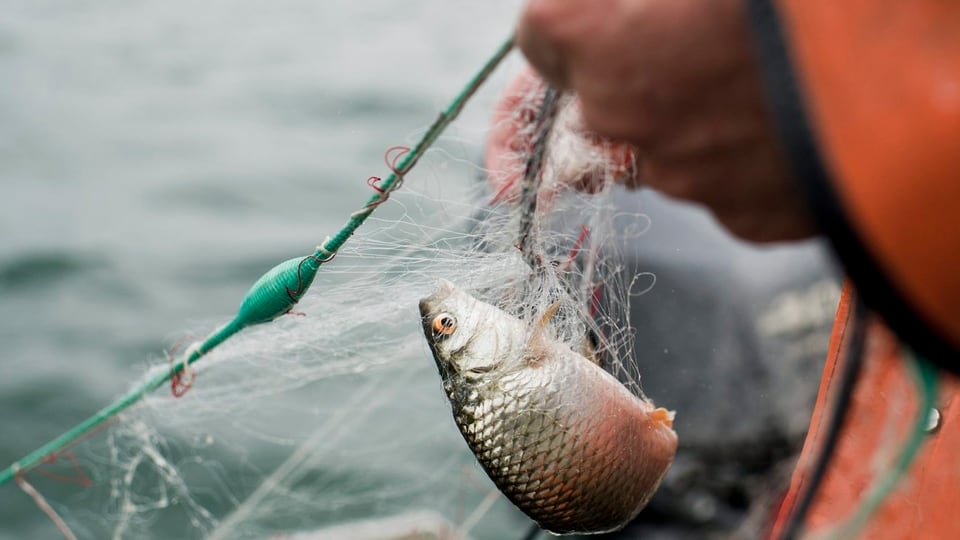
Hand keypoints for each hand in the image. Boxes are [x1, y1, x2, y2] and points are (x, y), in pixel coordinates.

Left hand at [516, 0, 816, 241]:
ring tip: (761, 81)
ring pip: (662, 149)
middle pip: (596, 105)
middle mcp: (623, 127)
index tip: (594, 15)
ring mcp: (685, 182)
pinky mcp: (745, 219)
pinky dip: (744, 161)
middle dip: (627, 77)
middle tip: (693, 42)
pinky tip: (794, 125)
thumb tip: (636, 6)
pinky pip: (723, 187)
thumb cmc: (807, 3)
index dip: (571, 21)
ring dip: (691, 120)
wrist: (926, 74)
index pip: (540, 36)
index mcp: (599, 43)